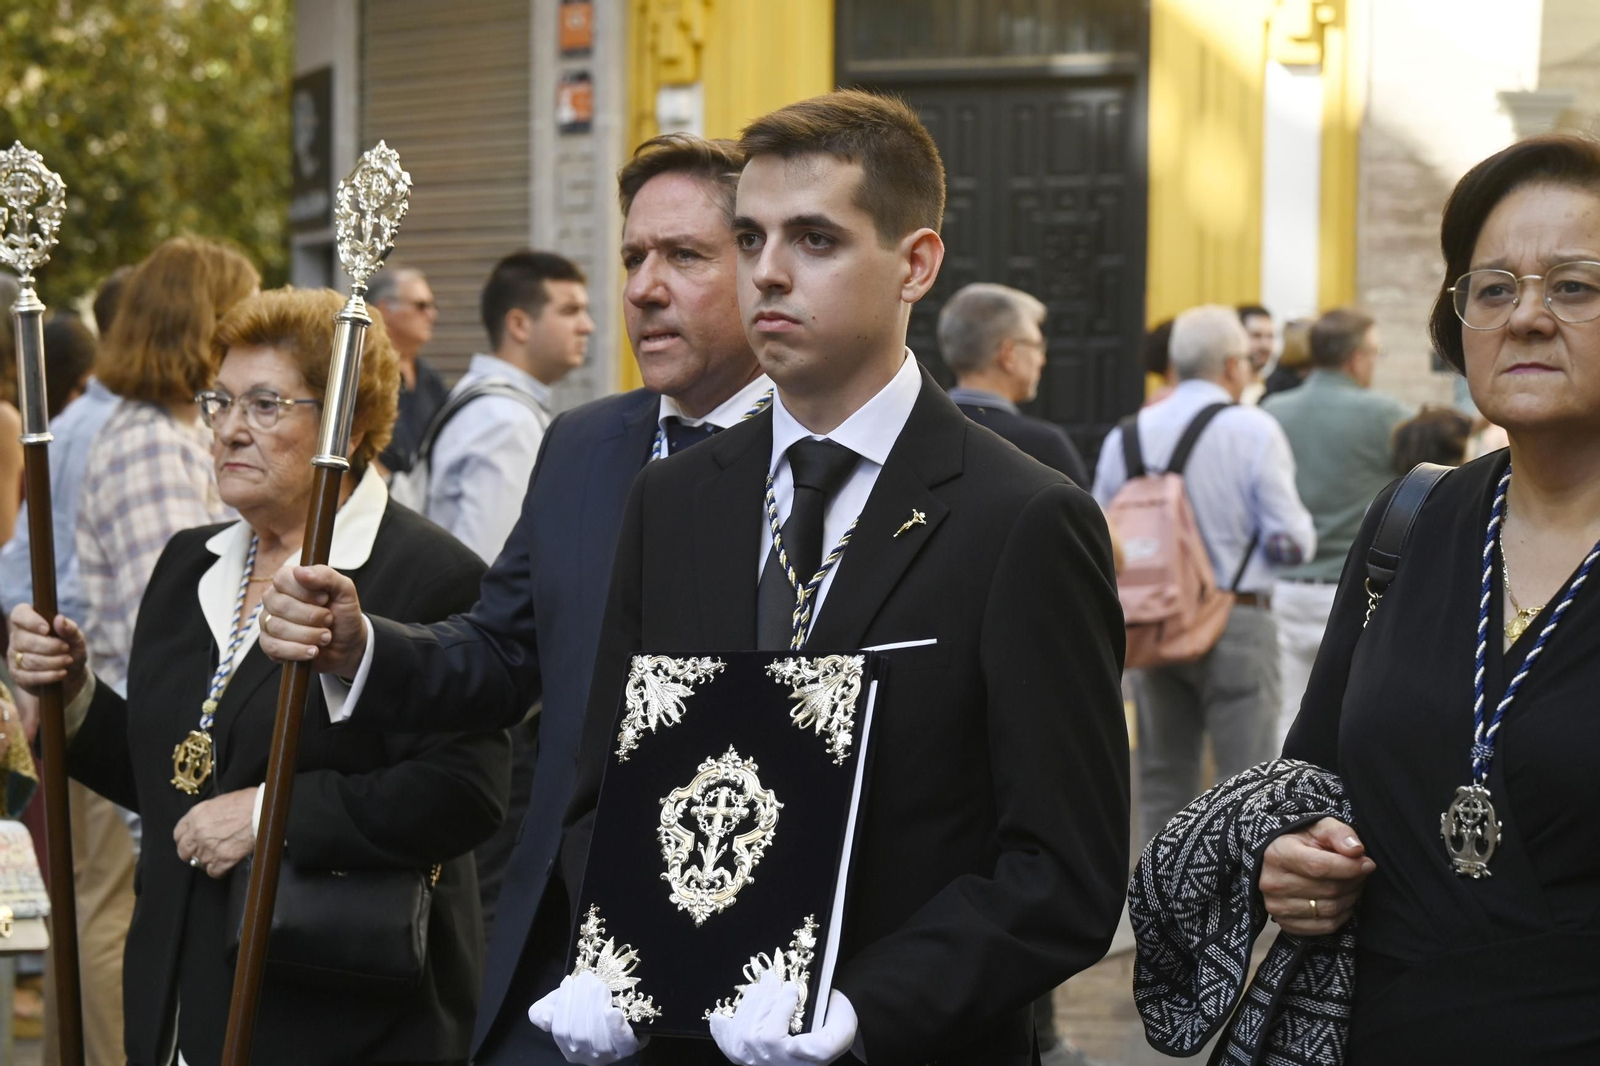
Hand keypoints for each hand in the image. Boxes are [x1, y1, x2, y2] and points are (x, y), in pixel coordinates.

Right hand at [7, 604, 88, 732]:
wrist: (73, 676)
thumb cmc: (74, 650)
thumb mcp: (78, 640)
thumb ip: (71, 630)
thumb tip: (60, 620)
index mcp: (28, 622)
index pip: (19, 614)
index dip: (30, 620)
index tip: (47, 627)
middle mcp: (17, 639)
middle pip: (23, 640)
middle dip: (47, 646)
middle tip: (66, 650)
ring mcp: (15, 658)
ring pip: (25, 659)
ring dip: (49, 661)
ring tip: (66, 662)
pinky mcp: (19, 676)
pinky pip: (27, 676)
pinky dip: (46, 675)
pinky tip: (60, 673)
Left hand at [173, 788, 256, 878]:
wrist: (263, 811)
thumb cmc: (247, 802)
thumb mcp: (219, 802)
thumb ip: (206, 815)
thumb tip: (205, 824)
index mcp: (196, 816)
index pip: (178, 834)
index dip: (185, 839)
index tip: (191, 842)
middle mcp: (198, 833)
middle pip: (184, 852)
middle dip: (192, 853)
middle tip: (203, 852)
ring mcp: (208, 848)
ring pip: (198, 863)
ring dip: (207, 861)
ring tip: (219, 856)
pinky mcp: (222, 860)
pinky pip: (213, 872)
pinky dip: (219, 870)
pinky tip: (226, 864)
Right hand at [260, 563, 366, 678]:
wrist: (348, 645)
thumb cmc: (343, 614)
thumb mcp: (345, 591)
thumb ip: (326, 576)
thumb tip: (299, 571)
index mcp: (289, 581)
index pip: (282, 579)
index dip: (305, 592)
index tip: (325, 599)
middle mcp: (274, 599)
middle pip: (280, 605)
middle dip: (311, 616)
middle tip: (329, 620)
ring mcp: (269, 622)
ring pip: (278, 627)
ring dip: (309, 635)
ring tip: (326, 637)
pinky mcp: (269, 644)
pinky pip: (273, 647)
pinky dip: (297, 650)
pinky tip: (313, 650)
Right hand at [528, 972, 647, 1064]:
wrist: (619, 1006)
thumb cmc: (584, 1006)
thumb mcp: (558, 1005)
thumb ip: (542, 1012)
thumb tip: (546, 1019)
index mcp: (569, 1048)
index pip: (561, 1030)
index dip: (563, 1004)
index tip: (568, 981)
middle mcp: (588, 1057)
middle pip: (580, 1033)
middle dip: (581, 1002)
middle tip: (586, 979)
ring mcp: (610, 1055)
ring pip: (599, 1037)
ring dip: (597, 1006)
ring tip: (598, 985)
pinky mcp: (629, 1048)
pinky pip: (623, 1042)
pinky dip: (616, 1027)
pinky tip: (613, 1010)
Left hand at [709, 974, 857, 1065]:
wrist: (829, 1033)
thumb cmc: (835, 1027)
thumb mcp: (841, 1031)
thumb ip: (824, 1043)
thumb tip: (792, 1044)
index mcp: (803, 1061)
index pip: (776, 1040)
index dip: (780, 1010)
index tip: (791, 987)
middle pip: (756, 1036)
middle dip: (763, 1000)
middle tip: (773, 978)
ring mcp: (762, 1064)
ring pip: (742, 1038)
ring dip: (748, 1006)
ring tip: (759, 987)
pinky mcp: (749, 1058)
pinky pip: (730, 1048)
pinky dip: (722, 1031)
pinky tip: (719, 1018)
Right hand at [1259, 817, 1374, 935]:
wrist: (1277, 859)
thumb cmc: (1301, 841)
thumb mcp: (1319, 827)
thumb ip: (1338, 833)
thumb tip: (1356, 850)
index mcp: (1278, 854)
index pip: (1319, 867)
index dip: (1350, 867)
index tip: (1367, 863)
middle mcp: (1272, 882)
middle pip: (1328, 889)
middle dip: (1353, 881)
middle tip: (1360, 872)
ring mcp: (1276, 906)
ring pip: (1330, 910)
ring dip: (1350, 898)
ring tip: (1352, 885)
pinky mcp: (1285, 923)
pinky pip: (1325, 927)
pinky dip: (1341, 915)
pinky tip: (1342, 901)